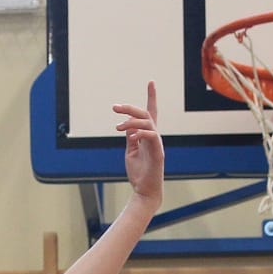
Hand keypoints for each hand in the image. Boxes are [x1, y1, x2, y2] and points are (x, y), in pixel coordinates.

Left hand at [114, 81, 163, 205]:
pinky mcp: (158, 152)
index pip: (150, 113)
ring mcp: (156, 144)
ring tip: (117, 127)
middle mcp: (154, 136)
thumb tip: (127, 124)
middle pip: (146, 114)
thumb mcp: (130, 151)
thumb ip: (130, 137)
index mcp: (147, 135)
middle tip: (114, 107)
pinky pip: (151, 136)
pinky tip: (131, 136)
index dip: (151, 97)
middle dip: (130, 108)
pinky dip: (141, 133)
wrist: (144, 191)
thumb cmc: (139, 173)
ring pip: (148, 122)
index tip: (151, 82)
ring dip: (131, 121)